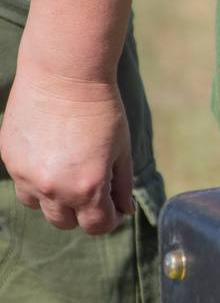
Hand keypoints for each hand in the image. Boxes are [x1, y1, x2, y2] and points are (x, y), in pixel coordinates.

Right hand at [0, 67, 134, 233]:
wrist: (64, 76)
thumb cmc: (102, 111)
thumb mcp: (122, 151)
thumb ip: (121, 186)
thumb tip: (124, 212)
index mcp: (87, 189)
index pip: (96, 226)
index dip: (108, 218)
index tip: (111, 204)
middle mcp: (53, 188)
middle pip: (65, 223)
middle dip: (81, 211)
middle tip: (91, 188)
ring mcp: (26, 175)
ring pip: (38, 206)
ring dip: (53, 199)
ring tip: (67, 171)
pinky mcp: (9, 159)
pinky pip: (22, 182)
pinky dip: (35, 178)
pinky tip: (49, 154)